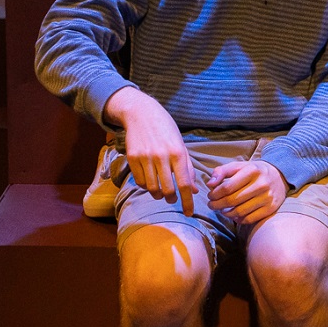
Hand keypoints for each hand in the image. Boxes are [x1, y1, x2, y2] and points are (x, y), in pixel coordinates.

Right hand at [106, 87, 197, 214]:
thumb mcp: (181, 145)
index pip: (184, 184)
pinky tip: (150, 181)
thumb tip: (194, 190)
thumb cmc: (166, 129)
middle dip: (171, 198)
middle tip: (172, 198)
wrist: (141, 113)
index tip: (189, 213)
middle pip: (168, 189)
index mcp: (178, 153)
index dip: (188, 202)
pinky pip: (139, 181)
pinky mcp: (132, 158)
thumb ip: (188, 168)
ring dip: (158, 194)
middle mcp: (162, 156)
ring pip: (152, 188)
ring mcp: (145, 157)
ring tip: (161, 191)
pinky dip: (145, 186)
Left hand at [206, 159, 289, 226]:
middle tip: (212, 205)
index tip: (210, 196)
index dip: (215, 194)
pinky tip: (234, 215)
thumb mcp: (239, 166)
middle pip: (232, 200)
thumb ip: (222, 171)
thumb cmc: (254, 171)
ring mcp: (267, 197)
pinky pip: (249, 219)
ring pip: (240, 211)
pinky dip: (238, 219)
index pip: (227, 187)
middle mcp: (261, 184)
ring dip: (226, 213)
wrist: (280, 176)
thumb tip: (210, 184)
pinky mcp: (271, 208)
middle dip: (217, 205)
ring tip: (222, 210)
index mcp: (252, 171)